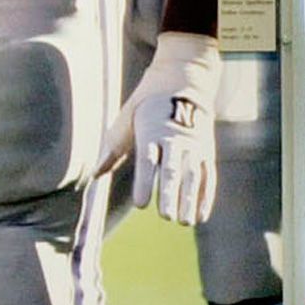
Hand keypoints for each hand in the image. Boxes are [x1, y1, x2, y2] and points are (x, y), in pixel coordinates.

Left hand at [98, 30, 220, 223]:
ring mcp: (194, 146)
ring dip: (190, 199)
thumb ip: (114, 148)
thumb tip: (96, 173)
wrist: (184, 82)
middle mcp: (175, 140)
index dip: (146, 182)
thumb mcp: (127, 119)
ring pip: (193, 175)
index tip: (142, 204)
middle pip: (173, 170)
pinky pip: (208, 176)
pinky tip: (200, 215)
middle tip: (167, 216)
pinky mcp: (206, 151)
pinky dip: (206, 196)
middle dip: (171, 194)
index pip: (149, 160)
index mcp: (152, 131)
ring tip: (184, 221)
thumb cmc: (148, 105)